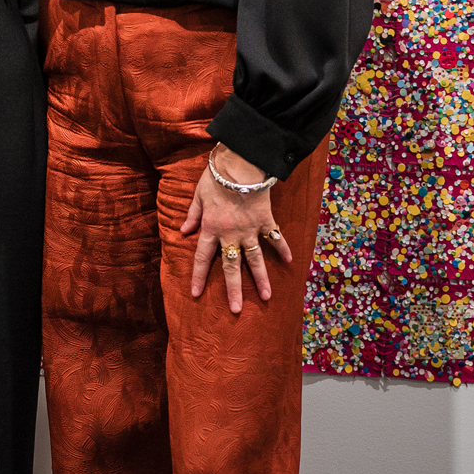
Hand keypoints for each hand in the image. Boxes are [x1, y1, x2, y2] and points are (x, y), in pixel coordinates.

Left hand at [180, 144, 292, 313]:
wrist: (239, 164)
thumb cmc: (215, 178)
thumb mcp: (198, 196)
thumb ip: (192, 215)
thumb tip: (183, 231)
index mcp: (211, 228)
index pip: (203, 258)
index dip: (199, 276)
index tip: (196, 294)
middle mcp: (230, 234)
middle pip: (231, 266)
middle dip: (233, 289)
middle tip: (236, 309)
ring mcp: (249, 229)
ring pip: (255, 259)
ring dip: (260, 279)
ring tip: (266, 297)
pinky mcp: (265, 220)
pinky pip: (274, 237)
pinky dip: (282, 248)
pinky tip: (290, 262)